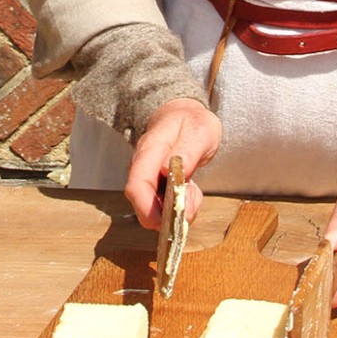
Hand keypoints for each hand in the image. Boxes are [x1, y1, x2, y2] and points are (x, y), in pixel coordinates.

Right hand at [124, 97, 220, 227]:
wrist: (187, 116)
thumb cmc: (193, 123)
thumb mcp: (200, 133)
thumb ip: (187, 152)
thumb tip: (167, 171)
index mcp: (151, 149)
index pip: (137, 183)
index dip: (146, 207)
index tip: (165, 221)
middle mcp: (143, 165)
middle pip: (141, 201)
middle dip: (163, 215)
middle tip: (188, 213)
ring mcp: (148, 175)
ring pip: (153, 206)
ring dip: (175, 210)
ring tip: (194, 193)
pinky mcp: (155, 184)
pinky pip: (163, 203)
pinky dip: (180, 205)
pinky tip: (192, 191)